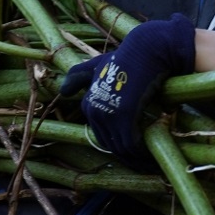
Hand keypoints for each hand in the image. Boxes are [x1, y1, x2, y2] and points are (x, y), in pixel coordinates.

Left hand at [60, 13, 195, 165]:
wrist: (146, 49)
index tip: (132, 151)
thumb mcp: (98, 65)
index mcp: (88, 103)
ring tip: (148, 164)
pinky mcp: (123, 115)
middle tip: (142, 162)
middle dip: (125, 156)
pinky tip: (150, 157)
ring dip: (134, 159)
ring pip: (120, 146)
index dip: (117, 144)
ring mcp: (107, 113)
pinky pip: (130, 143)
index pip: (101, 134)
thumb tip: (64, 91)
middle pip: (110, 143)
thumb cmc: (127, 57)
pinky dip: (140, 153)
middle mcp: (94, 110)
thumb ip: (80, 76)